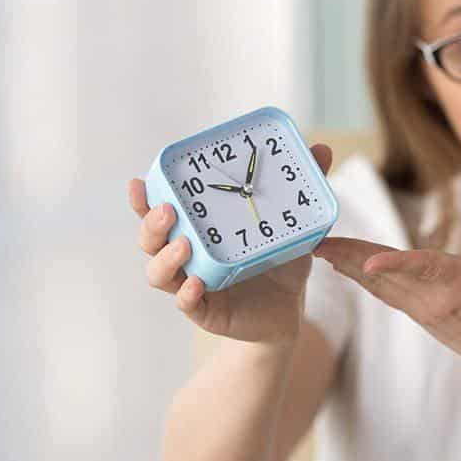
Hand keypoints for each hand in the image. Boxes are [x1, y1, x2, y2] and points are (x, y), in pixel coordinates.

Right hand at [129, 143, 332, 345]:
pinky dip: (188, 293)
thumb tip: (321, 149)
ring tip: (183, 245)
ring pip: (159, 274)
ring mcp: (191, 284)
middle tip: (167, 210)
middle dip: (150, 224)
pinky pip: (187, 303)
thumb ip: (302, 187)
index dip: (143, 199)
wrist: (289, 309)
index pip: (157, 211)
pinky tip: (197, 283)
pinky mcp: (205, 312)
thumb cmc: (279, 260)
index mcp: (196, 228)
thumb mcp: (291, 223)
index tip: (139, 182)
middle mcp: (185, 255)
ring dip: (165, 258)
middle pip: (150, 240)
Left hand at [312, 236, 460, 391]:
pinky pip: (384, 293)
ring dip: (348, 266)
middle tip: (317, 243)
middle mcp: (437, 298)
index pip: (425, 269)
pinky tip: (339, 265)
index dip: (395, 264)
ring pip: (380, 284)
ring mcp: (424, 308)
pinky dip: (360, 278)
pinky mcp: (418, 313)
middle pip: (388, 274)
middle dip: (352, 258)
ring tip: (318, 248)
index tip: (366, 261)